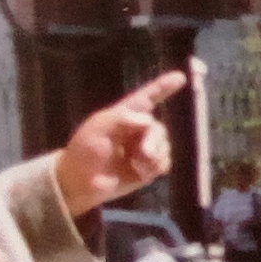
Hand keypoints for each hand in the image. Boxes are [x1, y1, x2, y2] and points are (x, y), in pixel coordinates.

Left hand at [55, 72, 184, 216]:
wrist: (79, 184)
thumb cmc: (83, 151)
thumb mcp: (96, 128)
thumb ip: (121, 118)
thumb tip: (148, 120)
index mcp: (125, 116)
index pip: (147, 97)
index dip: (164, 87)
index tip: (181, 77)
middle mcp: (137, 130)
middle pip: (159, 129)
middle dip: (153, 140)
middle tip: (143, 153)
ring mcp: (144, 149)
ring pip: (165, 146)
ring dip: (153, 156)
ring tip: (135, 164)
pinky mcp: (148, 167)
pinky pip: (165, 163)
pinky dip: (155, 167)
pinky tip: (140, 171)